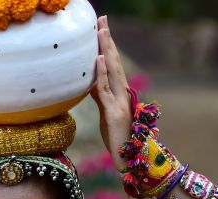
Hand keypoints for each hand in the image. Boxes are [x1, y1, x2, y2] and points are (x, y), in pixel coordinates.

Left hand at [90, 15, 131, 171]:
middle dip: (107, 40)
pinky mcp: (113, 113)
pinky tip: (100, 59)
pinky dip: (103, 73)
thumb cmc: (117, 139)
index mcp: (118, 93)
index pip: (111, 64)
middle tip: (102, 19)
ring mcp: (119, 102)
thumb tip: (90, 84)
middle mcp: (121, 94)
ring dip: (106, 50)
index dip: (107, 45)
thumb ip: (100, 97)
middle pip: (114, 61)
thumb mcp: (106, 113)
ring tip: (101, 30)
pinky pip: (105, 90)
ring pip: (112, 71)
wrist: (127, 161)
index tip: (101, 27)